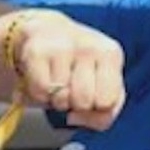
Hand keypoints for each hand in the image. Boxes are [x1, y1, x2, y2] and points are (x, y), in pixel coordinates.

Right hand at [11, 11, 125, 130]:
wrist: (48, 32)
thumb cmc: (82, 66)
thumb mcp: (106, 88)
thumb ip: (104, 115)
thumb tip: (73, 117)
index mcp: (111, 54)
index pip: (107, 101)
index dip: (97, 106)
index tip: (92, 93)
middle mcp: (89, 46)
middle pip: (83, 102)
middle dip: (76, 103)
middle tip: (72, 87)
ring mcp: (63, 47)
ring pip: (60, 99)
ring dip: (56, 98)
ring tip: (58, 81)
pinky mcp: (37, 52)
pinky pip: (40, 92)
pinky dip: (40, 94)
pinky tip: (44, 78)